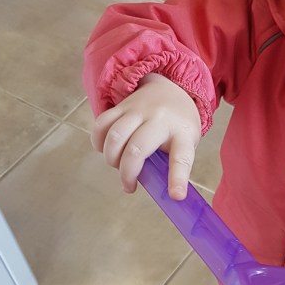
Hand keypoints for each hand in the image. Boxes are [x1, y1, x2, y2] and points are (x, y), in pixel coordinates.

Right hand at [91, 73, 200, 198]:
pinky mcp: (122, 105)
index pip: (181, 158)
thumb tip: (157, 192)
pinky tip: (105, 150)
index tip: (176, 196)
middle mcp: (160, 119)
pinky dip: (99, 142)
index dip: (177, 179)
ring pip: (115, 136)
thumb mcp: (185, 144)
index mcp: (182, 133)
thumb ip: (170, 165)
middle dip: (127, 173)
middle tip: (129, 185)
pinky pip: (102, 124)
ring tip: (118, 166)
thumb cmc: (178, 126)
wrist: (171, 89)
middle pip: (137, 149)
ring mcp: (139, 110)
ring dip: (111, 158)